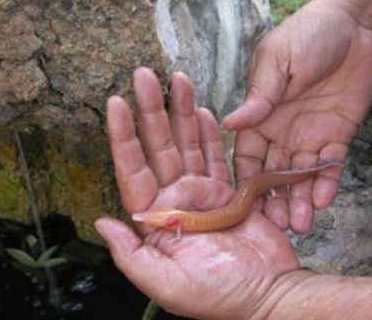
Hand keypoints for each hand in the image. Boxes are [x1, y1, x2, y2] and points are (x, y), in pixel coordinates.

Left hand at [96, 68, 304, 318]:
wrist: (268, 295)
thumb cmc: (219, 296)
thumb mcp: (166, 283)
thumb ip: (131, 255)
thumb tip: (103, 222)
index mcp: (156, 220)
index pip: (133, 170)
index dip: (122, 136)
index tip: (116, 104)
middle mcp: (176, 201)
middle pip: (159, 147)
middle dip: (151, 109)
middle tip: (144, 75)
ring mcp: (203, 195)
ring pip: (188, 144)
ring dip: (181, 111)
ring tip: (176, 79)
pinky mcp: (229, 192)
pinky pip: (217, 156)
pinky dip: (210, 134)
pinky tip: (202, 111)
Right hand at [224, 0, 371, 232]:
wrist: (354, 25)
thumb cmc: (307, 35)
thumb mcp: (276, 62)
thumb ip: (259, 96)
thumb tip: (227, 123)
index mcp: (261, 116)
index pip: (246, 157)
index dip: (245, 181)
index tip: (243, 206)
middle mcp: (283, 132)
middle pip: (274, 175)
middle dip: (273, 201)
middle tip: (275, 226)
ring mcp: (311, 136)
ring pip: (301, 176)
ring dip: (299, 201)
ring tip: (300, 225)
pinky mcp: (338, 135)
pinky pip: (331, 165)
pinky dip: (326, 183)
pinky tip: (322, 201)